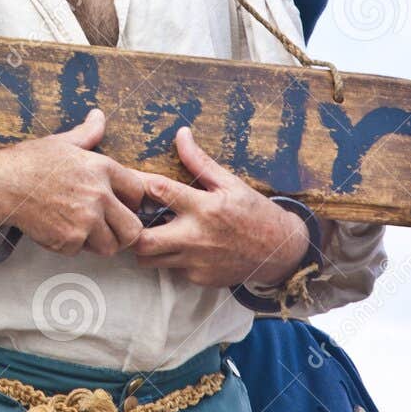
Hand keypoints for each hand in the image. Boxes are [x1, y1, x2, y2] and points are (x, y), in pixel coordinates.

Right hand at [0, 109, 150, 256]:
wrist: (0, 185)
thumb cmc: (29, 162)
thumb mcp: (63, 142)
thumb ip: (88, 133)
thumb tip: (99, 116)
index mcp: (101, 168)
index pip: (138, 192)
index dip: (132, 200)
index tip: (122, 204)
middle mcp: (98, 195)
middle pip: (133, 228)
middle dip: (124, 231)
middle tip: (111, 228)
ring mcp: (84, 220)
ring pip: (111, 246)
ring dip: (100, 242)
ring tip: (86, 231)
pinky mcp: (68, 240)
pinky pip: (83, 251)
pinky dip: (74, 246)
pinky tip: (61, 229)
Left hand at [133, 127, 310, 288]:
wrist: (279, 251)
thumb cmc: (253, 212)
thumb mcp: (229, 182)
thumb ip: (199, 161)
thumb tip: (181, 133)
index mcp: (203, 207)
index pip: (158, 190)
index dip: (139, 184)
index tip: (131, 183)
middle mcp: (196, 236)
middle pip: (142, 239)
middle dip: (131, 229)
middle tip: (132, 218)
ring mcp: (196, 261)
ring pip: (149, 260)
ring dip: (146, 246)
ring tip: (151, 232)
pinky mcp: (199, 278)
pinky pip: (171, 270)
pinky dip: (169, 259)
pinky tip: (177, 247)